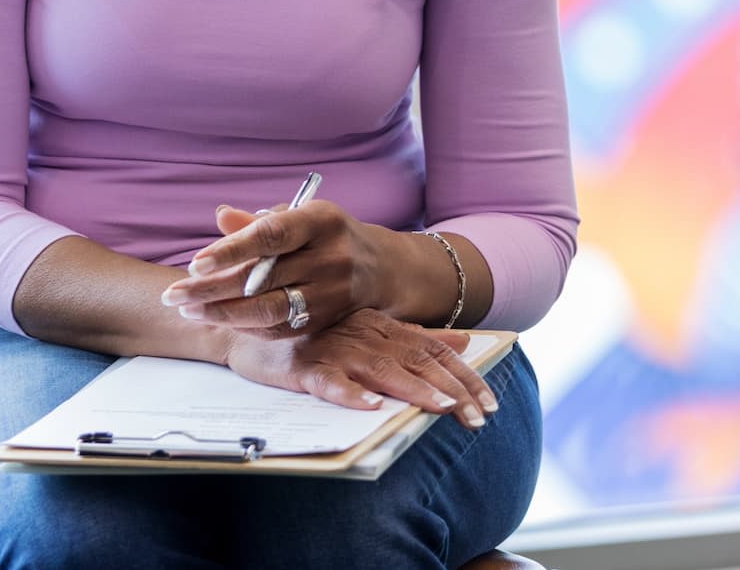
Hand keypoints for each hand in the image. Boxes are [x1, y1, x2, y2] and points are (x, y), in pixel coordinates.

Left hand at [161, 197, 411, 336]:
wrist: (379, 267)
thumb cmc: (324, 235)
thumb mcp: (298, 216)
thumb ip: (256, 222)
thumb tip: (220, 216)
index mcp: (320, 221)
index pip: (271, 235)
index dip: (232, 249)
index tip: (194, 263)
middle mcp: (330, 258)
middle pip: (262, 279)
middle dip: (212, 289)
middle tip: (173, 294)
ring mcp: (331, 293)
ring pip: (269, 311)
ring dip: (223, 313)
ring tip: (188, 310)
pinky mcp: (327, 320)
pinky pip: (280, 329)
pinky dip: (246, 327)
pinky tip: (218, 319)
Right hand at [223, 307, 498, 428]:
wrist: (250, 321)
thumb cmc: (313, 330)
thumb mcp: (368, 327)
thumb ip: (413, 333)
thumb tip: (464, 339)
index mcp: (380, 325)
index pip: (432, 349)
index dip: (463, 374)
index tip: (489, 401)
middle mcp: (362, 333)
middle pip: (415, 362)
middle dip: (451, 390)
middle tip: (479, 418)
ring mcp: (333, 349)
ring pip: (380, 370)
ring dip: (413, 390)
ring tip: (441, 409)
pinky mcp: (303, 365)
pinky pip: (329, 382)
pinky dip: (350, 393)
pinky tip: (371, 406)